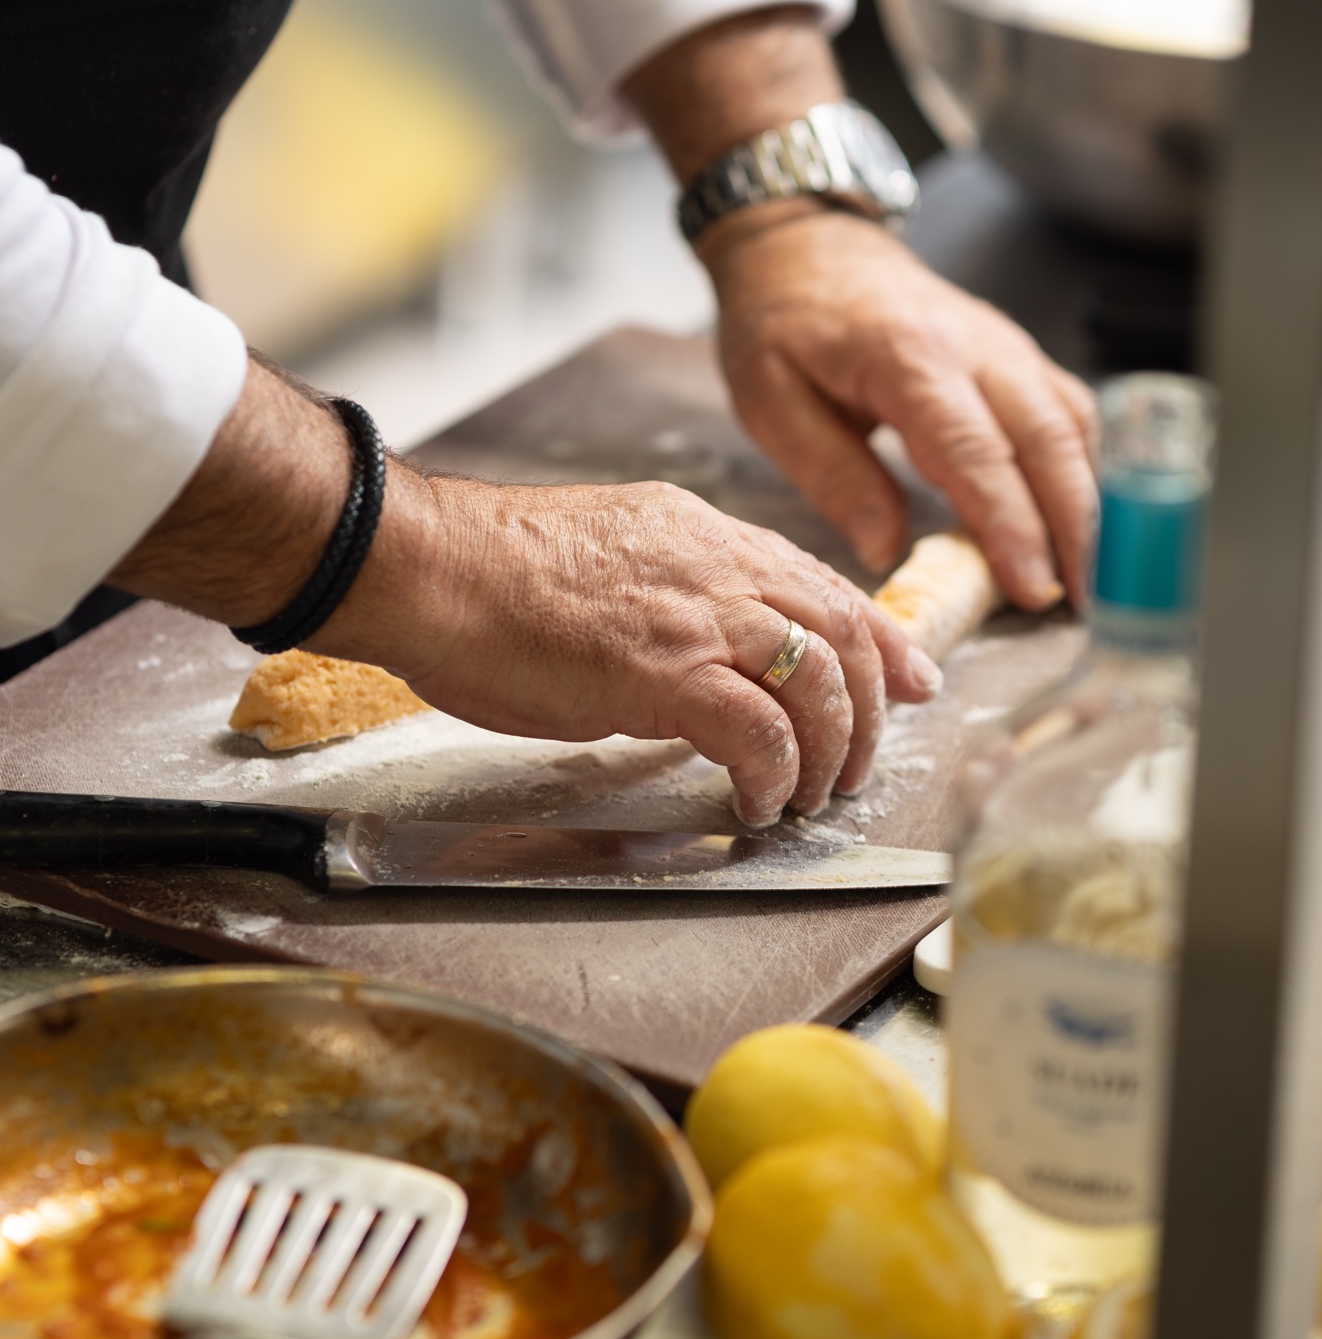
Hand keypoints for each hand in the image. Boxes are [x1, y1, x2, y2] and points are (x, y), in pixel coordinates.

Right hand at [110, 358, 939, 825]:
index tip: (911, 678)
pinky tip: (757, 802)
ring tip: (806, 796)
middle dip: (870, 709)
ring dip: (827, 752)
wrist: (428, 566)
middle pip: (843, 634)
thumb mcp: (606, 562)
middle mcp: (719, 566)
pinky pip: (759, 732)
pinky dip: (773, 774)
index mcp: (702, 536)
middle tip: (858, 766)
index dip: (880, 638)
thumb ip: (665, 597)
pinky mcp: (667, 673)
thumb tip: (687, 655)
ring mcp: (698, 616)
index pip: (821, 583)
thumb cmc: (486, 574)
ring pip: (819, 683)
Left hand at [705, 209, 1096, 607]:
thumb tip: (887, 552)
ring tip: (1087, 582)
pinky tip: (1079, 525)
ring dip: (1089, 504)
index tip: (1033, 591)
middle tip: (1080, 607)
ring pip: (1074, 426)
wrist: (807, 246)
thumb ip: (832, 476)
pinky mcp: (1018, 355)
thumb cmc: (781, 323)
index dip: (1013, 525)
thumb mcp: (771, 402)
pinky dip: (1084, 471)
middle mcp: (975, 345)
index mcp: (907, 356)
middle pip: (1049, 440)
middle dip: (1073, 529)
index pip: (976, 450)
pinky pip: (1071, 413)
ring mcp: (1006, 345)